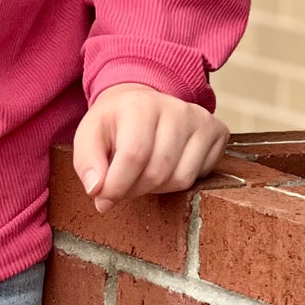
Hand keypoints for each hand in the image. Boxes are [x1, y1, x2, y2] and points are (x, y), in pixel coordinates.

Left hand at [72, 84, 227, 212]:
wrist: (141, 104)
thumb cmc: (114, 125)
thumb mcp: (89, 137)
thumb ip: (87, 164)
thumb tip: (97, 190)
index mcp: (140, 105)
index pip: (134, 155)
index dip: (117, 186)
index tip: (103, 199)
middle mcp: (176, 108)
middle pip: (158, 172)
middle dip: (135, 190)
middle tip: (123, 186)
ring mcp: (200, 119)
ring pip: (181, 179)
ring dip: (157, 189)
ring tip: (142, 176)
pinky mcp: (217, 131)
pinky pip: (201, 176)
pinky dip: (179, 182)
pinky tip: (166, 167)